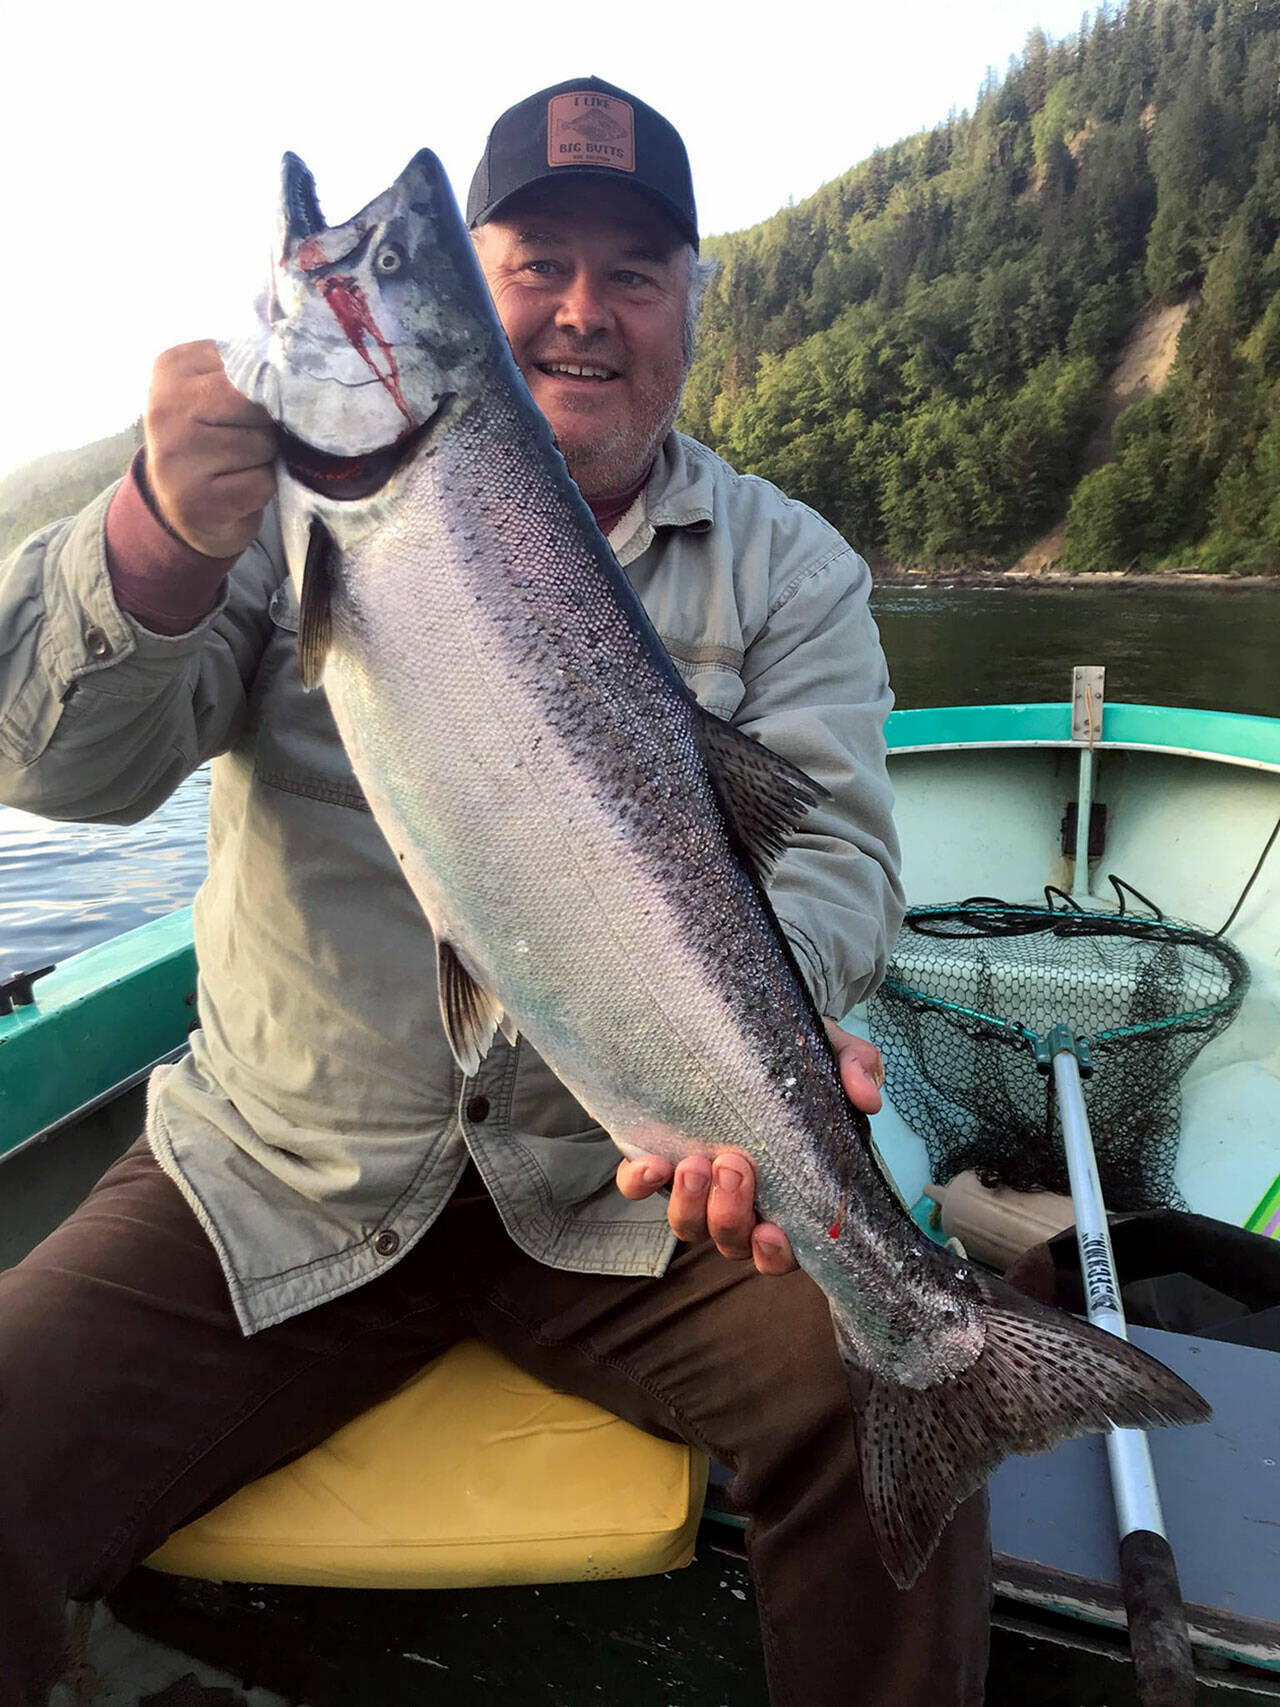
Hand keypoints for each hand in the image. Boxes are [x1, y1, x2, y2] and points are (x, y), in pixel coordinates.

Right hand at [144, 341, 277, 557]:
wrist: (183, 508)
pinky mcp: (197, 499)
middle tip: (242, 438)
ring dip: (265, 458)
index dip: (266, 390)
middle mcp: (167, 406)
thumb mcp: (215, 391)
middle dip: (266, 423)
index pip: (251, 365)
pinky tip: (238, 488)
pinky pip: (263, 482)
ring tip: (237, 465)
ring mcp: (178, 455)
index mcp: (172, 366)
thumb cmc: (210, 440)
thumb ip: (245, 372)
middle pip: (258, 403)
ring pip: (264, 443)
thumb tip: (294, 374)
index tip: (245, 407)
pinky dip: (263, 487)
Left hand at [614, 1021, 884, 1276]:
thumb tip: (868, 1097)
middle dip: (730, 1213)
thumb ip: (855, 1068)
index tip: (773, 1228)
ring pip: (688, 1225)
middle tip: (735, 1165)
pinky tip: (654, 1164)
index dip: (776, 1253)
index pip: (782, 1250)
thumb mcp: (830, 1051)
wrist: (741, 1025)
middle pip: (731, 1241)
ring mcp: (696, 1184)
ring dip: (691, 1204)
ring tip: (697, 1164)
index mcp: (785, 1193)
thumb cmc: (793, 1054)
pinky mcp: (658, 1158)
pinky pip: (638, 1189)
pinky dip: (641, 1184)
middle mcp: (739, 1201)